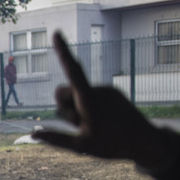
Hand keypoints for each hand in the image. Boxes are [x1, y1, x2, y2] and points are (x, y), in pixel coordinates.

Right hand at [32, 32, 169, 168]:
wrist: (145, 142)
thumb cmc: (112, 145)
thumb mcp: (81, 147)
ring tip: (95, 124)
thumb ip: (56, 139)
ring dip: (78, 109)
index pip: (73, 72)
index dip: (63, 52)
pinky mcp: (111, 91)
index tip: (56, 33)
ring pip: (77, 95)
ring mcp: (105, 90)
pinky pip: (89, 95)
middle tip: (79, 125)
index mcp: (90, 102)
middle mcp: (98, 90)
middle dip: (63, 106)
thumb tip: (34, 134)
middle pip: (64, 91)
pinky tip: (104, 119)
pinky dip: (89, 106)